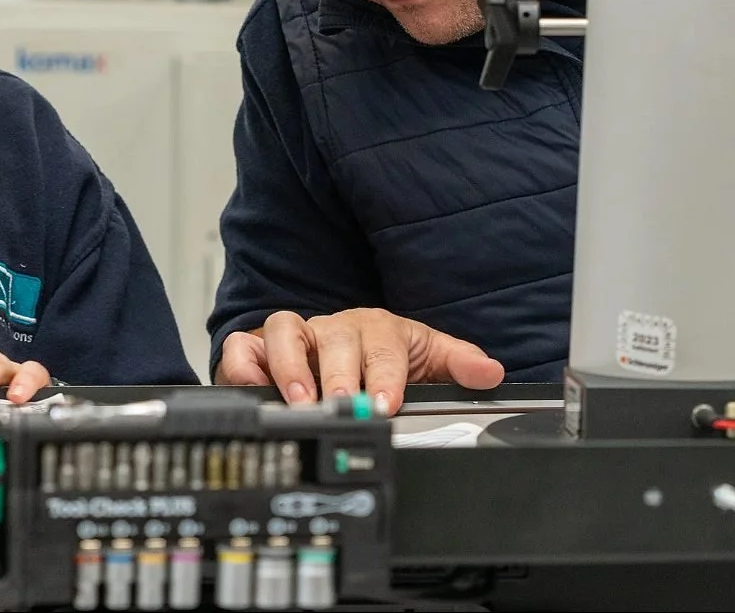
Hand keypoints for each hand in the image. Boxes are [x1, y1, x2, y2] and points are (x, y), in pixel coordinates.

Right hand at [216, 308, 504, 414]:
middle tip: (343, 406)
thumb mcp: (425, 359)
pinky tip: (254, 387)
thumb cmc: (382, 358)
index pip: (383, 344)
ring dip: (290, 365)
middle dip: (338, 375)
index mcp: (376, 329)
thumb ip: (456, 365)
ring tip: (299, 400)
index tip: (386, 403)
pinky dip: (245, 364)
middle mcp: (333, 329)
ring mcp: (295, 335)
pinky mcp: (258, 347)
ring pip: (285, 330)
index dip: (384, 374)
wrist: (343, 354)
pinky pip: (243, 345)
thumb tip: (490, 371)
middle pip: (333, 338)